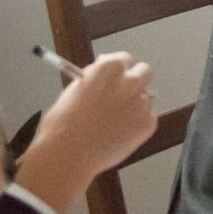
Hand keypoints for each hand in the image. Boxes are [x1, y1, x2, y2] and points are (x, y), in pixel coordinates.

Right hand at [15, 52, 155, 213]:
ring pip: (146, 97)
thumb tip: (104, 72)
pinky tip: (119, 134)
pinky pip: (147, 118)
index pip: (125, 59)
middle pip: (144, 72)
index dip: (118, 70)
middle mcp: (131, 81)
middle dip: (135, 81)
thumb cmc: (63, 122)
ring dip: (136, 104)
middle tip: (122, 95)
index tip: (114, 79)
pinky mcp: (149, 123)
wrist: (68, 153)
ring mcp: (142, 102)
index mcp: (110, 67)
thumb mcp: (75, 89)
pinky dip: (137, 124)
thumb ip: (95, 77)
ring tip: (115, 121)